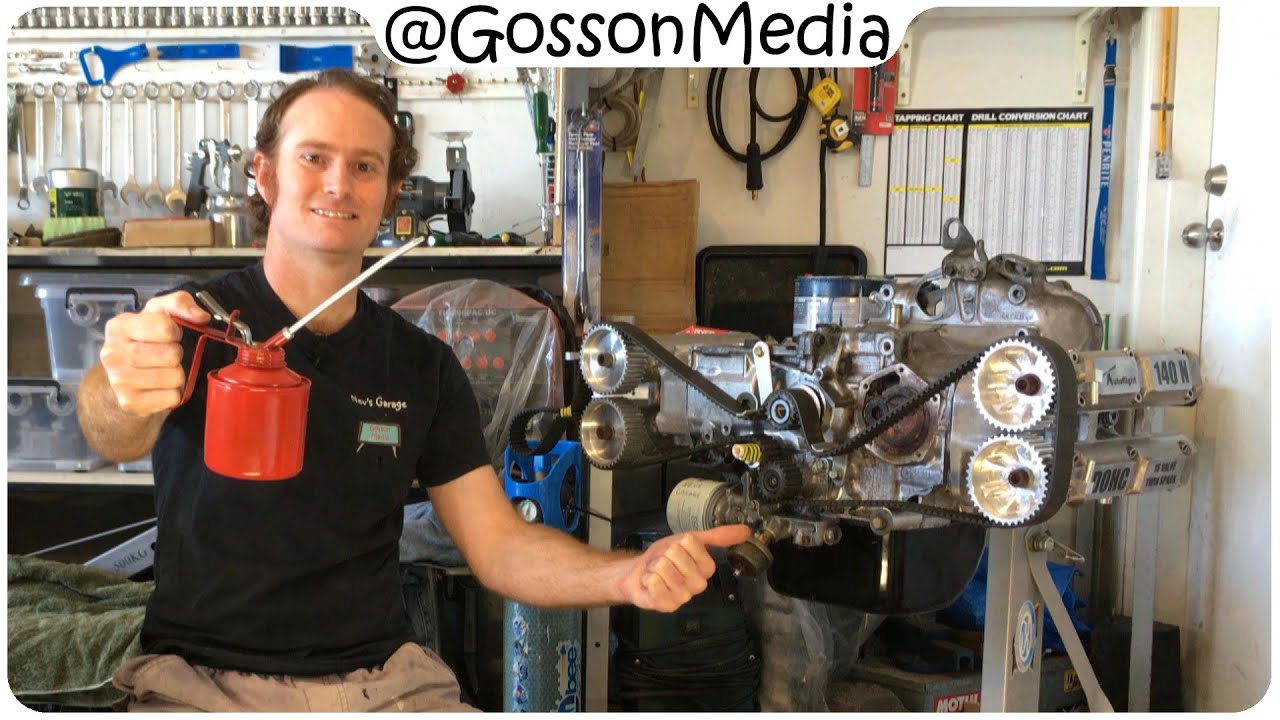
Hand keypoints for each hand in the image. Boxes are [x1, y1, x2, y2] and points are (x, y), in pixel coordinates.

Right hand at [99, 291, 209, 415]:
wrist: (125, 376)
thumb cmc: (146, 341)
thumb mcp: (160, 313)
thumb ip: (180, 303)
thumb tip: (201, 316)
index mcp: (119, 327)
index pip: (165, 327)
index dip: (175, 332)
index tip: (171, 335)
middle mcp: (113, 353)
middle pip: (171, 355)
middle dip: (177, 354)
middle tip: (167, 355)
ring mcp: (118, 380)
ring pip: (173, 377)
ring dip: (177, 374)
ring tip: (164, 370)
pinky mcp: (130, 402)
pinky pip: (171, 397)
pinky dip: (173, 393)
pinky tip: (161, 387)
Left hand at [620, 525, 751, 612]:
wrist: (639, 573)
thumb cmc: (665, 557)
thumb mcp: (690, 540)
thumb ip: (718, 536)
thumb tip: (746, 530)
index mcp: (707, 569)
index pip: (691, 543)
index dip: (679, 543)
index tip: (677, 551)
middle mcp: (698, 585)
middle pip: (676, 553)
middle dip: (664, 554)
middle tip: (665, 563)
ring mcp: (683, 597)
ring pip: (664, 566)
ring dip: (654, 566)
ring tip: (657, 573)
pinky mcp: (667, 605)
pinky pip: (655, 582)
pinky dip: (648, 578)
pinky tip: (651, 584)